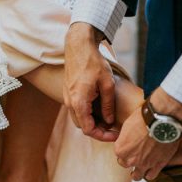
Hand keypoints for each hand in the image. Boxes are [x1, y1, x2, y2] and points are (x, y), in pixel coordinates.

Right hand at [64, 23, 118, 141]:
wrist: (78, 46)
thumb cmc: (93, 62)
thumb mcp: (107, 84)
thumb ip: (108, 105)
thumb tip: (109, 121)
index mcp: (79, 103)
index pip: (88, 129)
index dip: (102, 136)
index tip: (115, 135)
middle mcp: (70, 103)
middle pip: (83, 126)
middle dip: (98, 131)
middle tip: (113, 129)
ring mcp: (67, 98)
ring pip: (79, 119)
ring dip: (92, 123)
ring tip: (108, 121)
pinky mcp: (68, 93)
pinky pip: (77, 110)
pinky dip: (87, 115)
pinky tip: (99, 111)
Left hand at [114, 87, 181, 180]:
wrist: (162, 119)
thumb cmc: (145, 118)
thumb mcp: (127, 124)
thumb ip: (124, 137)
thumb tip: (125, 138)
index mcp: (120, 149)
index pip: (119, 155)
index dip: (124, 150)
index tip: (129, 148)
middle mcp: (130, 159)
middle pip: (126, 164)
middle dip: (130, 160)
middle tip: (135, 155)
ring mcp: (144, 164)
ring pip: (137, 176)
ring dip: (137, 172)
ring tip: (141, 168)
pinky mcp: (158, 165)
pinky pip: (151, 176)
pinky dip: (150, 174)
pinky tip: (151, 170)